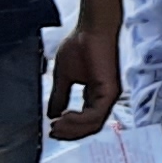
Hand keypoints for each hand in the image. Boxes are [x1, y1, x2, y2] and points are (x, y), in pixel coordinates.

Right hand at [46, 21, 120, 140]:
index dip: (68, 129)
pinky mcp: (110, 91)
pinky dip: (80, 120)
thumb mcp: (64, 76)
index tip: (51, 130)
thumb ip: (60, 96)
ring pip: (93, 124)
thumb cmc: (80, 46)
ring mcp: (109, 96)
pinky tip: (65, 116)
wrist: (91, 29)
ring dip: (73, 129)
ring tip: (56, 127)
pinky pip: (96, 114)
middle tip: (52, 133)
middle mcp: (104, 99)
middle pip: (89, 127)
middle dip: (70, 133)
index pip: (84, 122)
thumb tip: (52, 114)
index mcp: (94, 96)